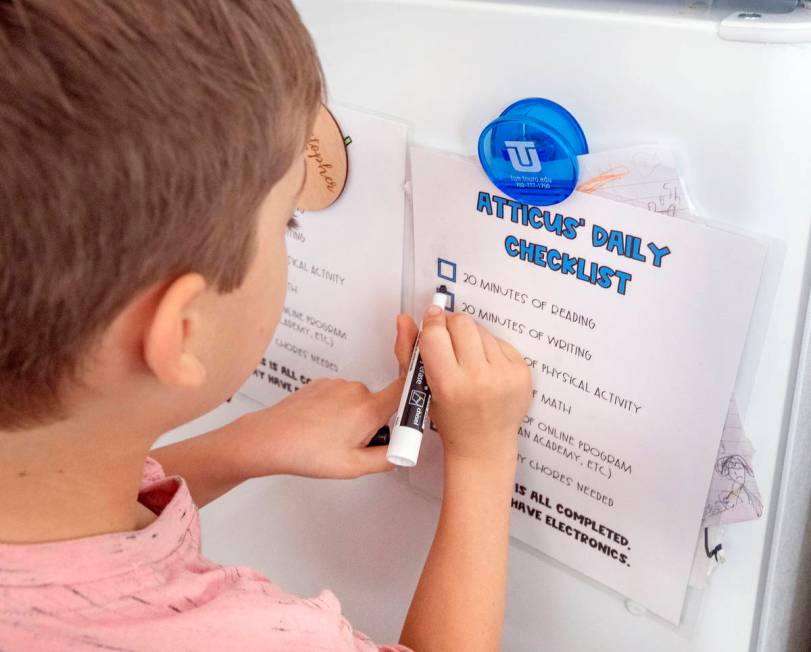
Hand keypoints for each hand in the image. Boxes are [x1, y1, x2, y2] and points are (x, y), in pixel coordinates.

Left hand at [231, 315, 419, 479]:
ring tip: (331, 438)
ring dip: (352, 417)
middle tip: (354, 445)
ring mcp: (337, 385)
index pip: (404, 390)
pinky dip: (335, 410)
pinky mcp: (322, 383)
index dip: (413, 396)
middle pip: (379, 403)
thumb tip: (400, 454)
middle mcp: (356, 390)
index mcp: (368, 408)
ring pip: (358, 401)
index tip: (417, 404)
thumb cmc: (306, 451)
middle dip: (373, 423)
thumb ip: (386, 460)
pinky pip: (339, 396)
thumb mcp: (354, 467)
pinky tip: (320, 427)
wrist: (270, 438)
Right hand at [418, 306, 531, 466]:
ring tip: (468, 360)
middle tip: (449, 341)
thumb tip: (405, 319)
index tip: (432, 321)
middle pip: (461, 323)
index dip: (431, 323)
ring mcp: (504, 375)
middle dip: (452, 327)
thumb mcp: (422, 389)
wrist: (485, 446)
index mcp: (449, 385)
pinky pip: (501, 341)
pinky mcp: (522, 372)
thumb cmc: (450, 420)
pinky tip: (485, 368)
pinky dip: (490, 349)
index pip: (435, 334)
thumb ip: (408, 352)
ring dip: (471, 338)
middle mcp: (478, 379)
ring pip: (482, 330)